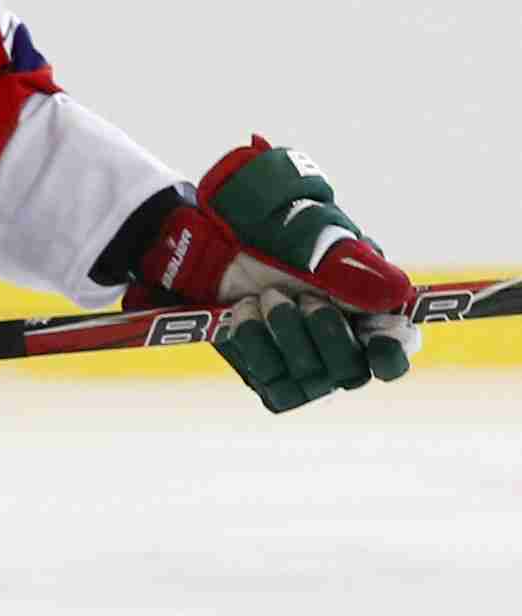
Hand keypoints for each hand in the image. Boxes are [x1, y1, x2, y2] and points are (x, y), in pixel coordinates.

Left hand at [120, 139, 417, 411]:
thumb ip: (358, 268)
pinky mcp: (267, 373)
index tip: (375, 334)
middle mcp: (343, 345)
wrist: (218, 239)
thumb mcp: (320, 240)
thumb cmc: (281, 233)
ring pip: (309, 381)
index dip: (390, 353)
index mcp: (372, 312)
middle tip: (303, 296)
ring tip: (266, 295)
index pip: (395, 355)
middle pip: (351, 373)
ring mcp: (304, 365)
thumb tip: (398, 295)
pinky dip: (256, 345)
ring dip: (284, 333)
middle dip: (326, 333)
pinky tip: (245, 312)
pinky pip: (270, 382)